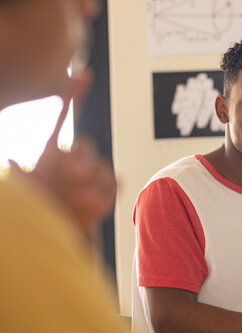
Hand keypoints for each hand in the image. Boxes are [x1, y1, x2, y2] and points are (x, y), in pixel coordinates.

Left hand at [9, 70, 115, 245]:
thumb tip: (9, 158)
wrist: (61, 233)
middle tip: (70, 175)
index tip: (82, 74)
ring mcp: (94, 175)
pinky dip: (105, 194)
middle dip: (81, 160)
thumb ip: (21, 178)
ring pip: (102, 166)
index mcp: (53, 154)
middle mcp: (75, 160)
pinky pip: (115, 183)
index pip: (64, 119)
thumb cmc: (41, 209)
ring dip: (93, 180)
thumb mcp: (27, 194)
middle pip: (86, 147)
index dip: (74, 95)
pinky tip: (92, 204)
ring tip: (81, 199)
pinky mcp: (108, 189)